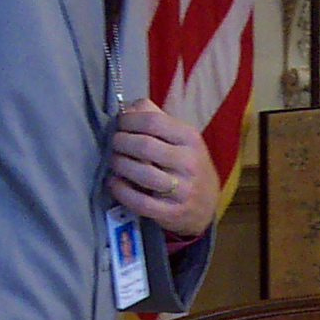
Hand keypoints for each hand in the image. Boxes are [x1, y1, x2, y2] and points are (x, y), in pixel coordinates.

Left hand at [107, 100, 218, 237]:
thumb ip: (155, 118)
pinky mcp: (172, 212)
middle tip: (113, 143)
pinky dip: (121, 191)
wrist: (206, 204)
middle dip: (120, 142)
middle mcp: (188, 162)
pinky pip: (140, 202)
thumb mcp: (180, 138)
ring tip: (113, 161)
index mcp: (190, 138)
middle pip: (144, 146)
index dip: (129, 120)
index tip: (120, 124)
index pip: (153, 121)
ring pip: (141, 174)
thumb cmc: (187, 164)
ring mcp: (182, 190)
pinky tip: (113, 182)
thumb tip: (128, 108)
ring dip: (119, 164)